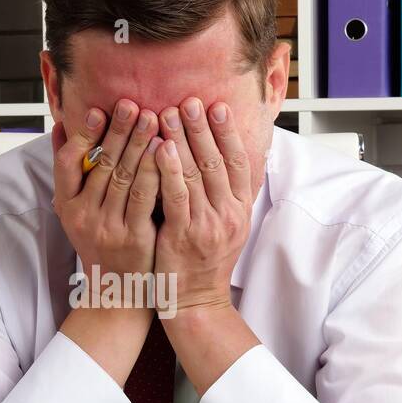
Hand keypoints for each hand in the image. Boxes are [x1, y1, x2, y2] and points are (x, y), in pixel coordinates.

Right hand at [52, 99, 163, 292]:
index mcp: (66, 206)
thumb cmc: (100, 242)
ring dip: (139, 144)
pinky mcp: (134, 238)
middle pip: (100, 166)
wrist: (118, 290)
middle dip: (118, 131)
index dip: (82, 135)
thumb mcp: (76, 210)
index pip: (67, 164)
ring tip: (153, 118)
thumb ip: (70, 171)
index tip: (99, 110)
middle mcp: (83, 217)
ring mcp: (108, 228)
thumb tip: (58, 127)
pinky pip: (144, 198)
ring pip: (124, 178)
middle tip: (133, 104)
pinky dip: (154, 171)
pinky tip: (165, 151)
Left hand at [153, 97, 252, 314]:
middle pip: (217, 161)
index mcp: (241, 209)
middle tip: (189, 100)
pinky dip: (169, 169)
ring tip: (167, 114)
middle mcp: (229, 214)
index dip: (228, 133)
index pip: (239, 162)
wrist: (197, 302)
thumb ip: (226, 194)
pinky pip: (176, 196)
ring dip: (182, 140)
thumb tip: (226, 157)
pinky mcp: (184, 235)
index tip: (217, 106)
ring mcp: (208, 225)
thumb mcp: (226, 226)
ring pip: (196, 174)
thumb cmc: (205, 261)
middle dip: (202, 128)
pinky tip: (160, 148)